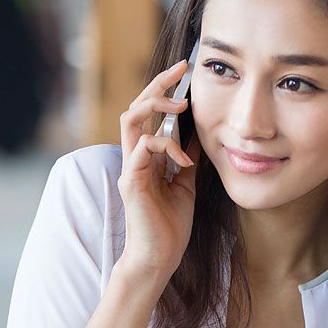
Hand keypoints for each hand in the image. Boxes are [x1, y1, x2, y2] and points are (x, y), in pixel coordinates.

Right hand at [117, 58, 200, 281]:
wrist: (159, 258)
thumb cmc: (170, 226)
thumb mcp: (185, 183)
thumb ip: (185, 156)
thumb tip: (198, 131)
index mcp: (145, 156)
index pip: (148, 112)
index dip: (163, 89)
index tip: (185, 73)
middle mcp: (133, 157)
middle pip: (135, 106)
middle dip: (158, 83)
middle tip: (182, 69)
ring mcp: (130, 168)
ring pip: (131, 118)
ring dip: (156, 105)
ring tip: (182, 105)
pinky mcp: (131, 181)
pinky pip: (143, 147)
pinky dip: (167, 146)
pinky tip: (184, 161)